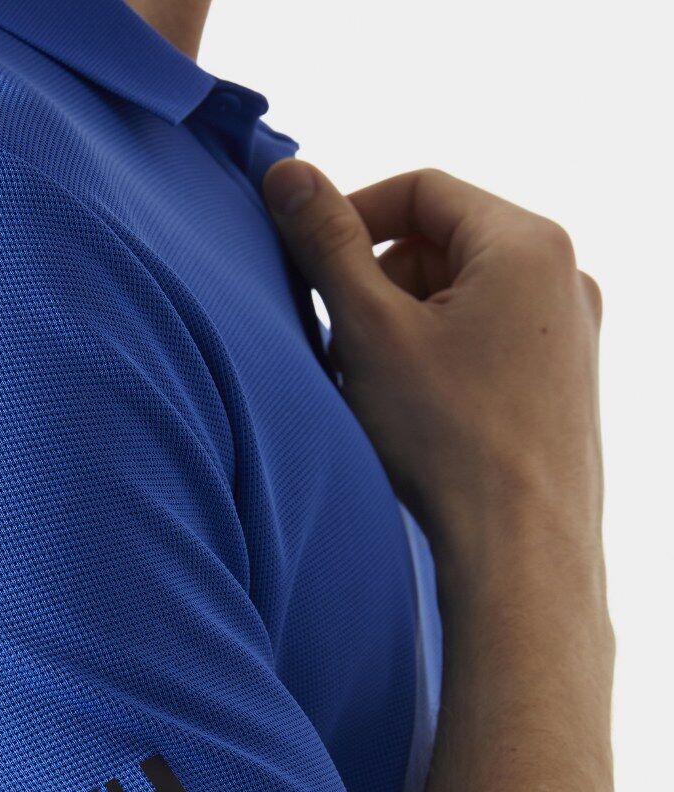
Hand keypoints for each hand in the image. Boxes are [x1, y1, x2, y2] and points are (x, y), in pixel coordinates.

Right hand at [262, 161, 604, 575]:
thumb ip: (325, 243)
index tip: (309, 260)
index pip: (421, 189)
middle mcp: (563, 278)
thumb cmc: (449, 440)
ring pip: (464, 297)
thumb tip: (286, 174)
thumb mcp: (369, 330)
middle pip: (444, 244)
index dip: (353, 215)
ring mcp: (571, 334)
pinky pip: (489, 340)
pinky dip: (440, 357)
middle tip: (340, 341)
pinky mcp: (564, 383)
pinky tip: (413, 411)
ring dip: (405, 325)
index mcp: (526, 243)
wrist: (520, 550)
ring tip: (373, 386)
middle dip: (379, 282)